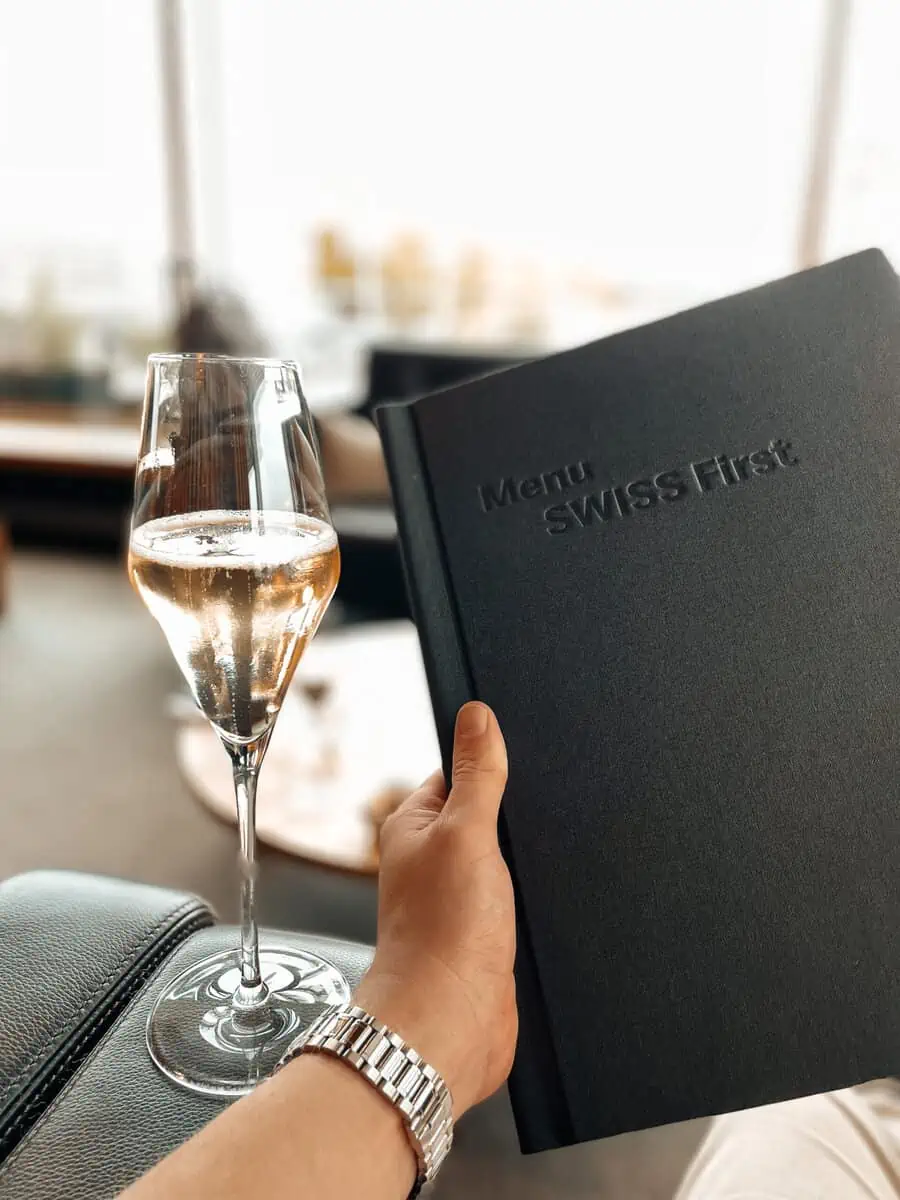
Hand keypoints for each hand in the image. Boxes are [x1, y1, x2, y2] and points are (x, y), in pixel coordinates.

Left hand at [355, 702, 516, 1115]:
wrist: (451, 1023)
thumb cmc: (442, 934)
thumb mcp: (466, 832)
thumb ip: (477, 774)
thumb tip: (476, 714)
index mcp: (414, 824)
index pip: (457, 771)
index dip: (491, 762)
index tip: (524, 756)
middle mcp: (433, 858)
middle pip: (485, 813)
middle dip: (516, 813)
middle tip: (544, 811)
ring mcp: (459, 896)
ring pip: (504, 857)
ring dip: (526, 858)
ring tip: (545, 856)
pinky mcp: (486, 931)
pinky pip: (515, 894)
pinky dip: (532, 891)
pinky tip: (550, 892)